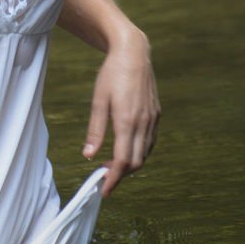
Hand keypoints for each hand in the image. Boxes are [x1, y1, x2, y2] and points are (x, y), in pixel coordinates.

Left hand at [83, 31, 160, 197]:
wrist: (134, 53)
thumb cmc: (112, 74)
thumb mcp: (98, 100)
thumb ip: (95, 130)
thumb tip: (88, 156)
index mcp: (127, 121)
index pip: (122, 160)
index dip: (113, 179)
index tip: (104, 190)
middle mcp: (143, 123)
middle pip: (135, 162)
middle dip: (121, 175)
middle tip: (104, 180)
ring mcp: (152, 119)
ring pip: (145, 153)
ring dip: (131, 165)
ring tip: (112, 166)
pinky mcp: (156, 114)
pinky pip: (150, 141)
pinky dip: (139, 152)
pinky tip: (127, 149)